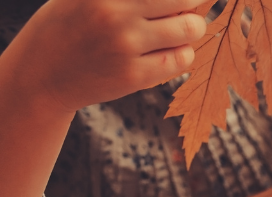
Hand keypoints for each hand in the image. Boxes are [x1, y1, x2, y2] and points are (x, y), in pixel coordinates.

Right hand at [0, 0, 208, 113]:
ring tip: (178, 30)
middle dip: (193, 3)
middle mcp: (114, 13)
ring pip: (190, 29)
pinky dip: (182, 53)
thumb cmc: (71, 25)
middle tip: (187, 8)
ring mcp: (125, 45)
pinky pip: (182, 59)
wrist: (40, 75)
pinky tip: (166, 51)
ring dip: (191, 28)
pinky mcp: (134, 76)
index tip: (185, 0)